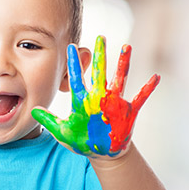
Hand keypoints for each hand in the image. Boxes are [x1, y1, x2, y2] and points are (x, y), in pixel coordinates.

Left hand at [32, 36, 159, 157]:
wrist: (103, 152)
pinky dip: (148, 89)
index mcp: (83, 101)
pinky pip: (140, 98)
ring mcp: (114, 103)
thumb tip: (33, 110)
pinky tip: (155, 77)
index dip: (74, 64)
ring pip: (119, 79)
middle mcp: (99, 97)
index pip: (77, 79)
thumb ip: (49, 121)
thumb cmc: (83, 142)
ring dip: (123, 64)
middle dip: (99, 55)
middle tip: (100, 37)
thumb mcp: (63, 133)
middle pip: (99, 72)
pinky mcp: (128, 111)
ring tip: (127, 47)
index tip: (71, 47)